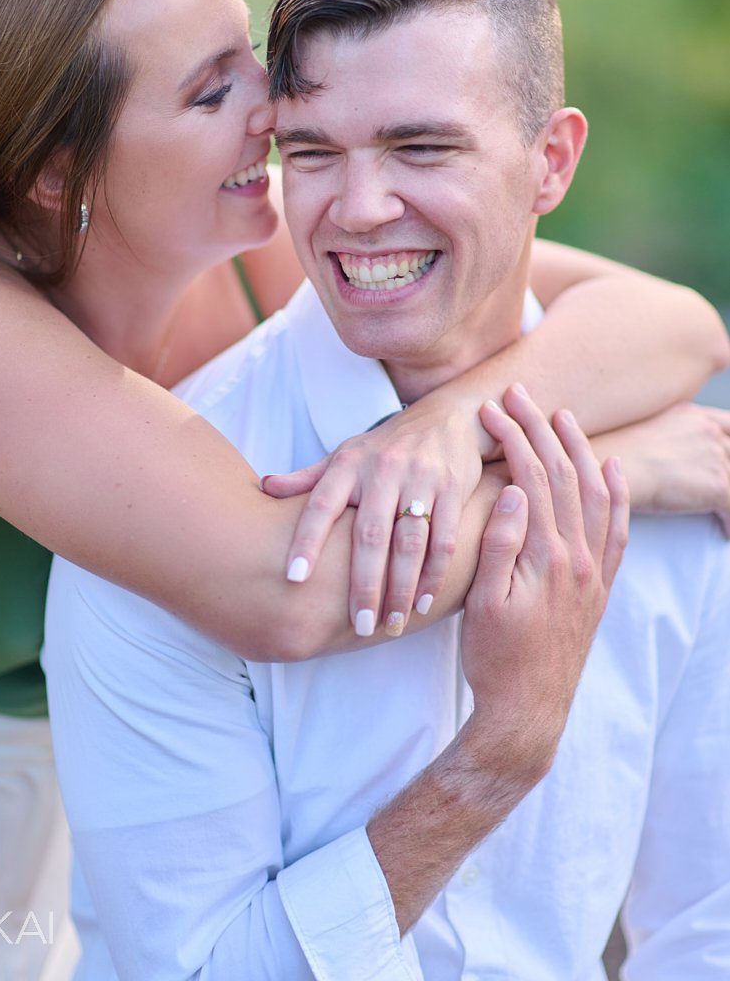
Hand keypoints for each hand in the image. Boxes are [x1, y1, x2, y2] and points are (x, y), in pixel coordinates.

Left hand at [262, 405, 483, 636]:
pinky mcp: (453, 489)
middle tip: (358, 625)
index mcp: (349, 464)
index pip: (321, 504)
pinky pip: (442, 539)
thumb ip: (309, 477)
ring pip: (409, 543)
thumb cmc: (387, 445)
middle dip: (364, 584)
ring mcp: (420, 478)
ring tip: (392, 624)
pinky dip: (433, 575)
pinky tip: (423, 603)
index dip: (305, 541)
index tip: (293, 578)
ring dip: (401, 588)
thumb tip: (264, 488)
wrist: (448, 416)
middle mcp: (383, 470)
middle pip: (370, 535)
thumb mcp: (346, 453)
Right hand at [460, 384, 628, 777]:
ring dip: (580, 450)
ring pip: (596, 494)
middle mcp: (580, 558)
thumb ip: (500, 545)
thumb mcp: (483, 603)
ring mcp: (595, 571)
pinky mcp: (600, 584)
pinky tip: (611, 469)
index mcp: (548, 557)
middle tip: (520, 395)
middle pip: (566, 476)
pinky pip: (619, 529)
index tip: (490, 410)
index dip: (511, 439)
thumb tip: (514, 491)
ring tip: (562, 417)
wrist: (528, 707)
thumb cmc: (495, 657)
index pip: (532, 479)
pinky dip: (618, 494)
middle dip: (541, 430)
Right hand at [597, 402, 729, 534]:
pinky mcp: (718, 487)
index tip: (728, 452)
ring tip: (723, 511)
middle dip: (728, 470)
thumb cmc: (611, 456)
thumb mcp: (644, 431)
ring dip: (727, 497)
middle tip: (721, 485)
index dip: (729, 440)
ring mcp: (715, 458)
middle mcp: (707, 432)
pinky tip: (723, 531)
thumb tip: (672, 457)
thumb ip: (669, 437)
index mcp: (691, 416)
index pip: (729, 423)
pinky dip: (728, 522)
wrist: (603, 470)